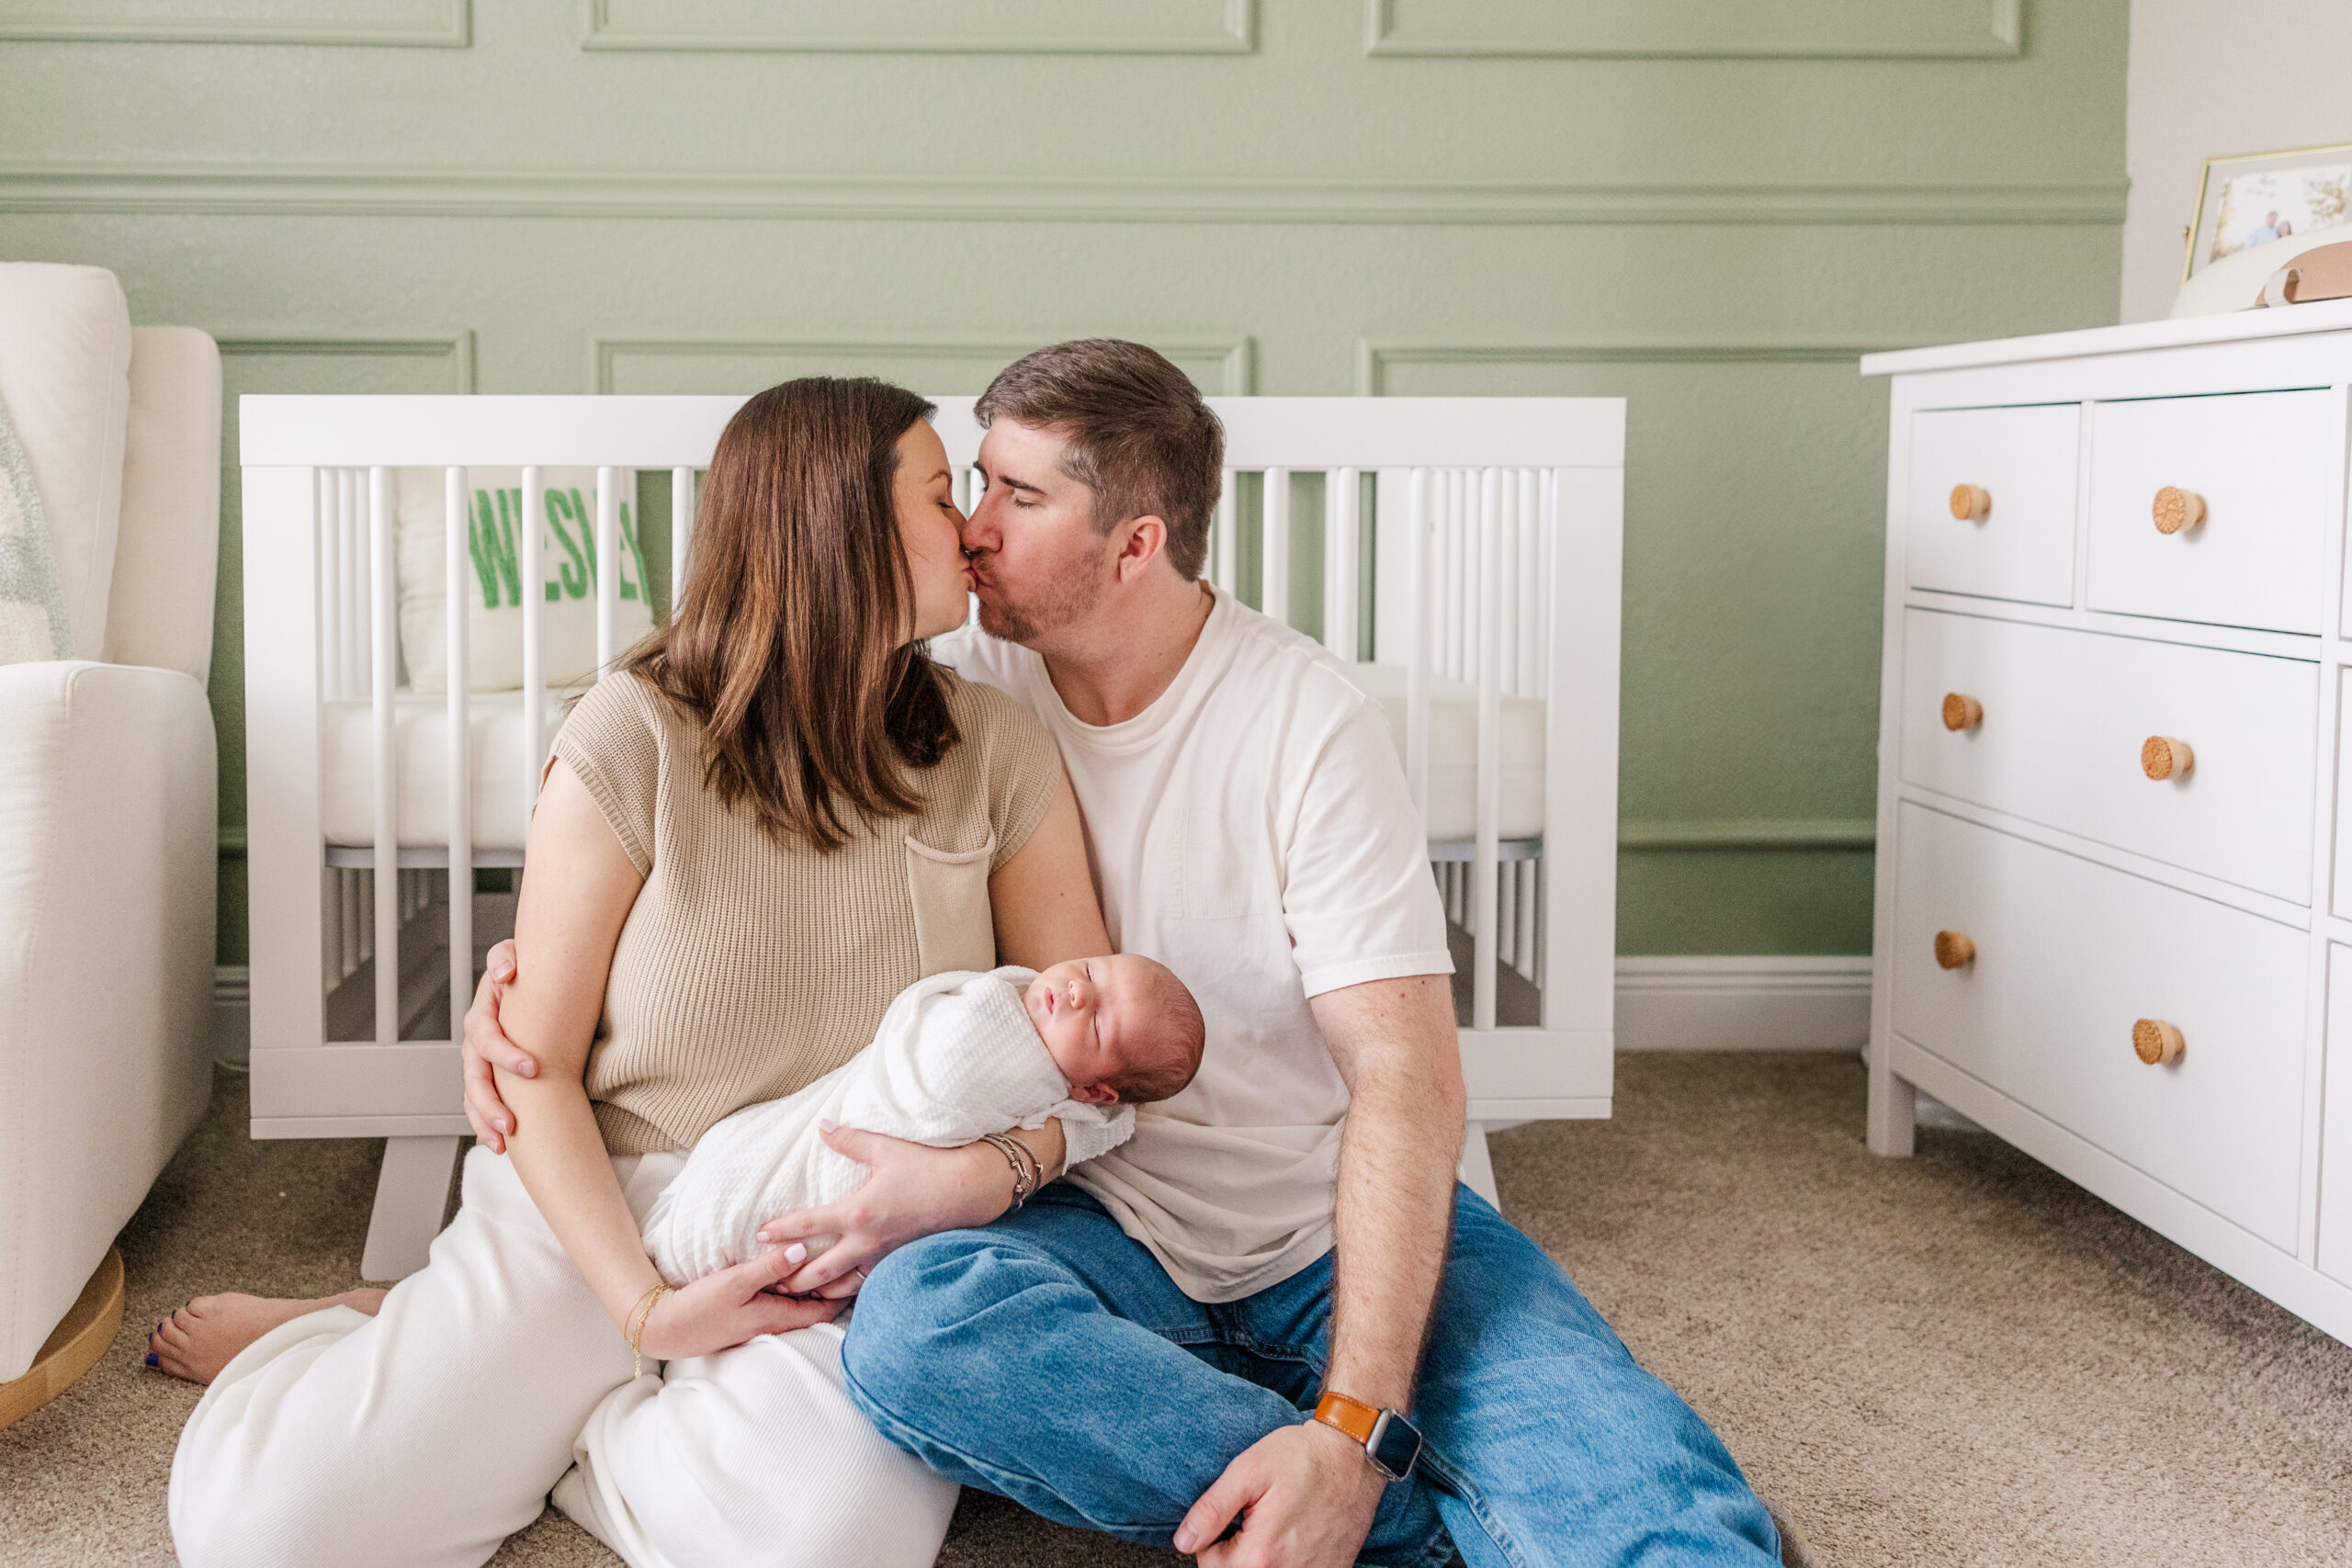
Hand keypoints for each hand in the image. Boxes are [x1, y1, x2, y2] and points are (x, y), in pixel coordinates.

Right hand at [463, 940, 538, 1151]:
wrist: (532, 983)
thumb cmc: (529, 971)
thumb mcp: (516, 955)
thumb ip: (508, 957)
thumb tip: (507, 972)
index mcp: (483, 1013)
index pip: (486, 1036)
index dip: (505, 1054)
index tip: (533, 1068)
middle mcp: (476, 1041)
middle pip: (474, 1075)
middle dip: (490, 1102)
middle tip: (510, 1122)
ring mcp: (478, 1062)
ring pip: (472, 1095)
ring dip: (483, 1120)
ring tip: (501, 1142)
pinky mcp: (488, 1077)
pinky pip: (478, 1104)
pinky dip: (484, 1124)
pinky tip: (498, 1143)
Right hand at [637, 1245, 845, 1361]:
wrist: (665, 1327)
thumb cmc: (700, 1307)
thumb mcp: (736, 1282)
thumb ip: (770, 1267)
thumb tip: (804, 1251)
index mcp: (778, 1317)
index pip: (826, 1308)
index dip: (848, 1290)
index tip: (866, 1267)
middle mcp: (775, 1322)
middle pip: (817, 1306)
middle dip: (837, 1286)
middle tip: (856, 1257)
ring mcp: (762, 1320)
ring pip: (800, 1303)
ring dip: (815, 1285)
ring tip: (833, 1258)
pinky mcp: (749, 1314)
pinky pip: (782, 1301)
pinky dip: (794, 1287)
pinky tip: (793, 1269)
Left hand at [756, 1121, 1012, 1297]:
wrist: (970, 1191)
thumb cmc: (928, 1166)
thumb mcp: (886, 1148)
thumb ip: (849, 1140)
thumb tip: (821, 1126)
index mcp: (857, 1212)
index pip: (808, 1225)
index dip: (781, 1229)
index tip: (759, 1234)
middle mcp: (866, 1241)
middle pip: (818, 1270)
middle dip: (792, 1278)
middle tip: (770, 1282)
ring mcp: (884, 1257)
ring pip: (843, 1285)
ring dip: (818, 1292)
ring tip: (799, 1296)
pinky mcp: (900, 1262)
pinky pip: (868, 1284)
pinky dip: (849, 1291)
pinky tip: (840, 1294)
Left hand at [1173, 1420, 1385, 1566]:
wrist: (1354, 1455)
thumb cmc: (1303, 1458)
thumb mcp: (1248, 1472)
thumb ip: (1212, 1510)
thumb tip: (1184, 1541)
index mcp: (1260, 1556)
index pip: (1210, 1566)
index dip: (1214, 1537)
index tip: (1234, 1514)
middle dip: (1237, 1552)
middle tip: (1255, 1517)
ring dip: (1264, 1557)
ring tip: (1277, 1526)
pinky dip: (1291, 1560)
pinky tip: (1299, 1536)